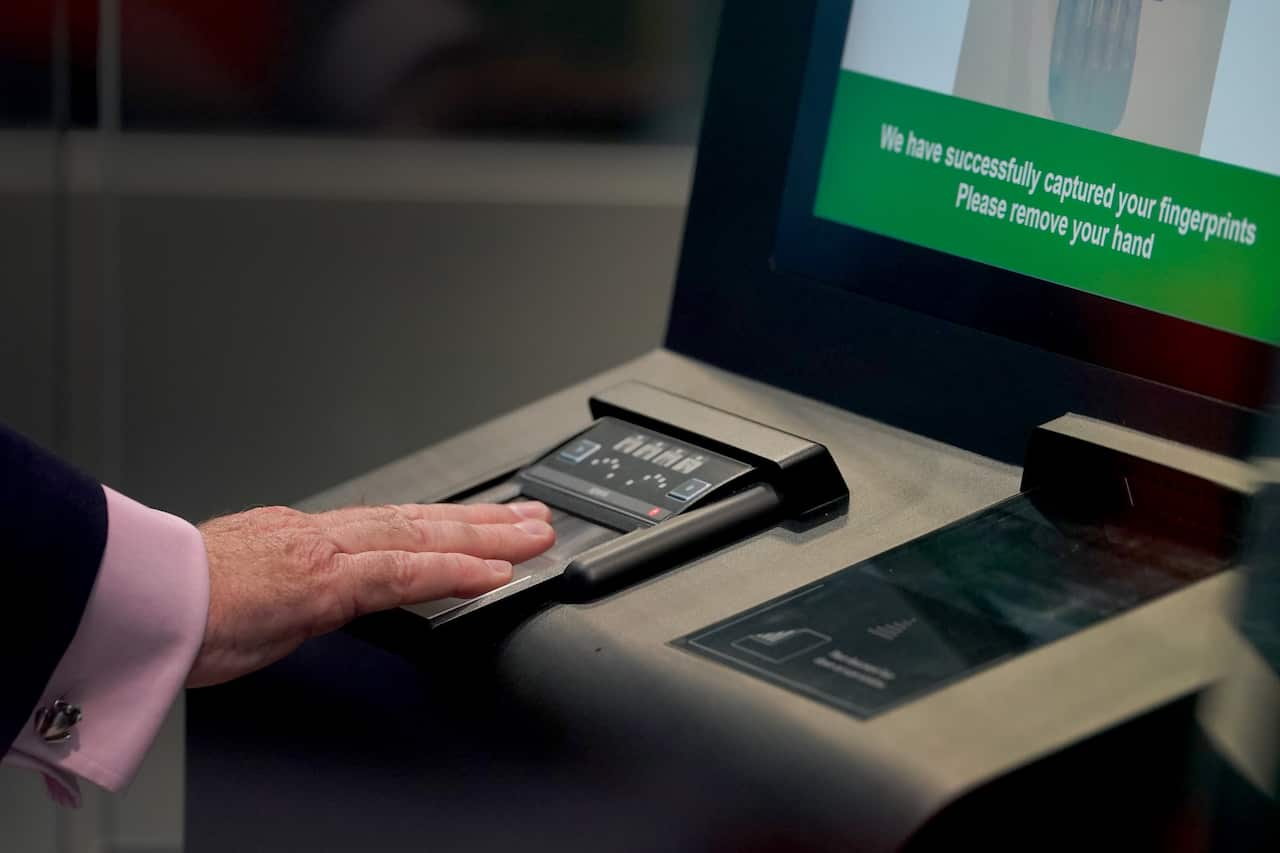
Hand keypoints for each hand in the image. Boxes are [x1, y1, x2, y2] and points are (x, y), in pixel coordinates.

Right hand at [187, 501, 554, 686]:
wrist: (130, 603)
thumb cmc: (170, 607)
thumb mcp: (241, 592)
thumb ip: (282, 591)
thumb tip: (296, 602)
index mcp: (302, 540)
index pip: (390, 526)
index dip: (441, 525)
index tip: (480, 526)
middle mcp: (320, 535)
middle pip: (420, 520)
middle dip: (481, 520)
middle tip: (532, 519)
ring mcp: (324, 553)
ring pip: (423, 536)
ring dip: (485, 537)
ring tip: (533, 536)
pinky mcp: (320, 582)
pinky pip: (402, 574)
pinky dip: (452, 571)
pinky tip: (494, 571)